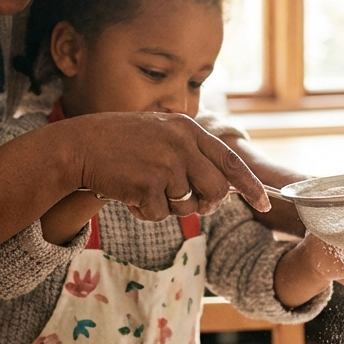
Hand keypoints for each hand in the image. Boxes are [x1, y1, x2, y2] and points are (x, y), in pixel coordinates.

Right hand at [62, 112, 269, 222]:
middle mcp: (182, 144)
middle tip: (186, 202)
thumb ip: (191, 154)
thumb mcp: (160, 136)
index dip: (251, 186)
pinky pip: (159, 214)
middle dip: (206, 204)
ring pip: (187, 206)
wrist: (79, 146)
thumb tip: (224, 187)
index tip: (265, 204)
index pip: (231, 161)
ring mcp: (166, 164)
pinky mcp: (148, 185)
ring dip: (167, 206)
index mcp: (187, 129)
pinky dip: (144, 212)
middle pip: (216, 190)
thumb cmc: (118, 143)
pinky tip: (128, 193)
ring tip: (144, 188)